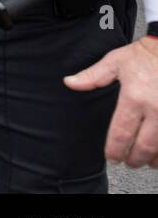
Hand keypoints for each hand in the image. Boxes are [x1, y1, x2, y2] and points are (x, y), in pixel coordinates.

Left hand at [65, 36, 157, 166]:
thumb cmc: (143, 55)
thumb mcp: (115, 62)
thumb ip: (92, 77)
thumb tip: (69, 83)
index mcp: (134, 98)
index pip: (121, 132)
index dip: (115, 149)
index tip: (111, 157)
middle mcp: (155, 110)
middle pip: (143, 146)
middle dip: (134, 159)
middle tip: (127, 163)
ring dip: (153, 159)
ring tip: (144, 162)